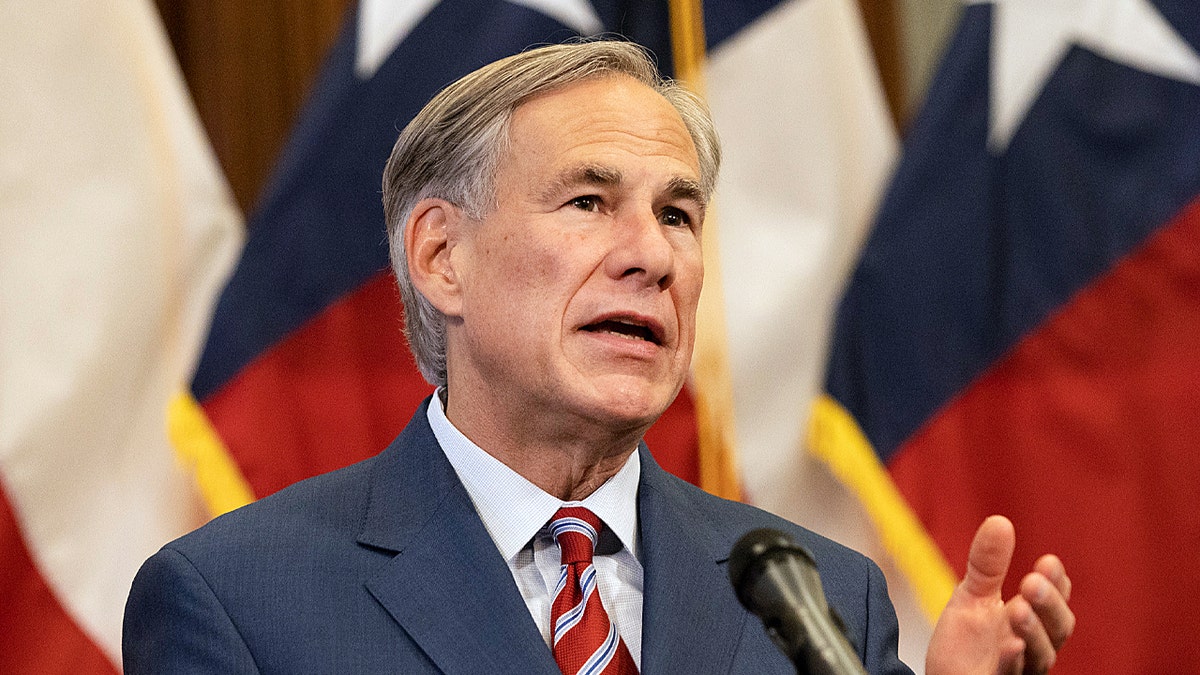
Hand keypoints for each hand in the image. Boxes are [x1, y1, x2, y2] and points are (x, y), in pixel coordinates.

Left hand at [926, 516, 1073, 673]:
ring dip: (1033, 631)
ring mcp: (1019, 670)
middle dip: (1049, 604)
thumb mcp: (973, 597)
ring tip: (1019, 609)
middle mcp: (1033, 648)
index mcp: (1031, 622)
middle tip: (1032, 581)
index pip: (1055, 601)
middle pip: (1057, 629)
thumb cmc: (966, 645)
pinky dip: (1012, 662)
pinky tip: (1009, 646)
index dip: (1056, 583)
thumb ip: (987, 565)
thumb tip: (1000, 521)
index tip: (1048, 561)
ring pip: (1040, 655)